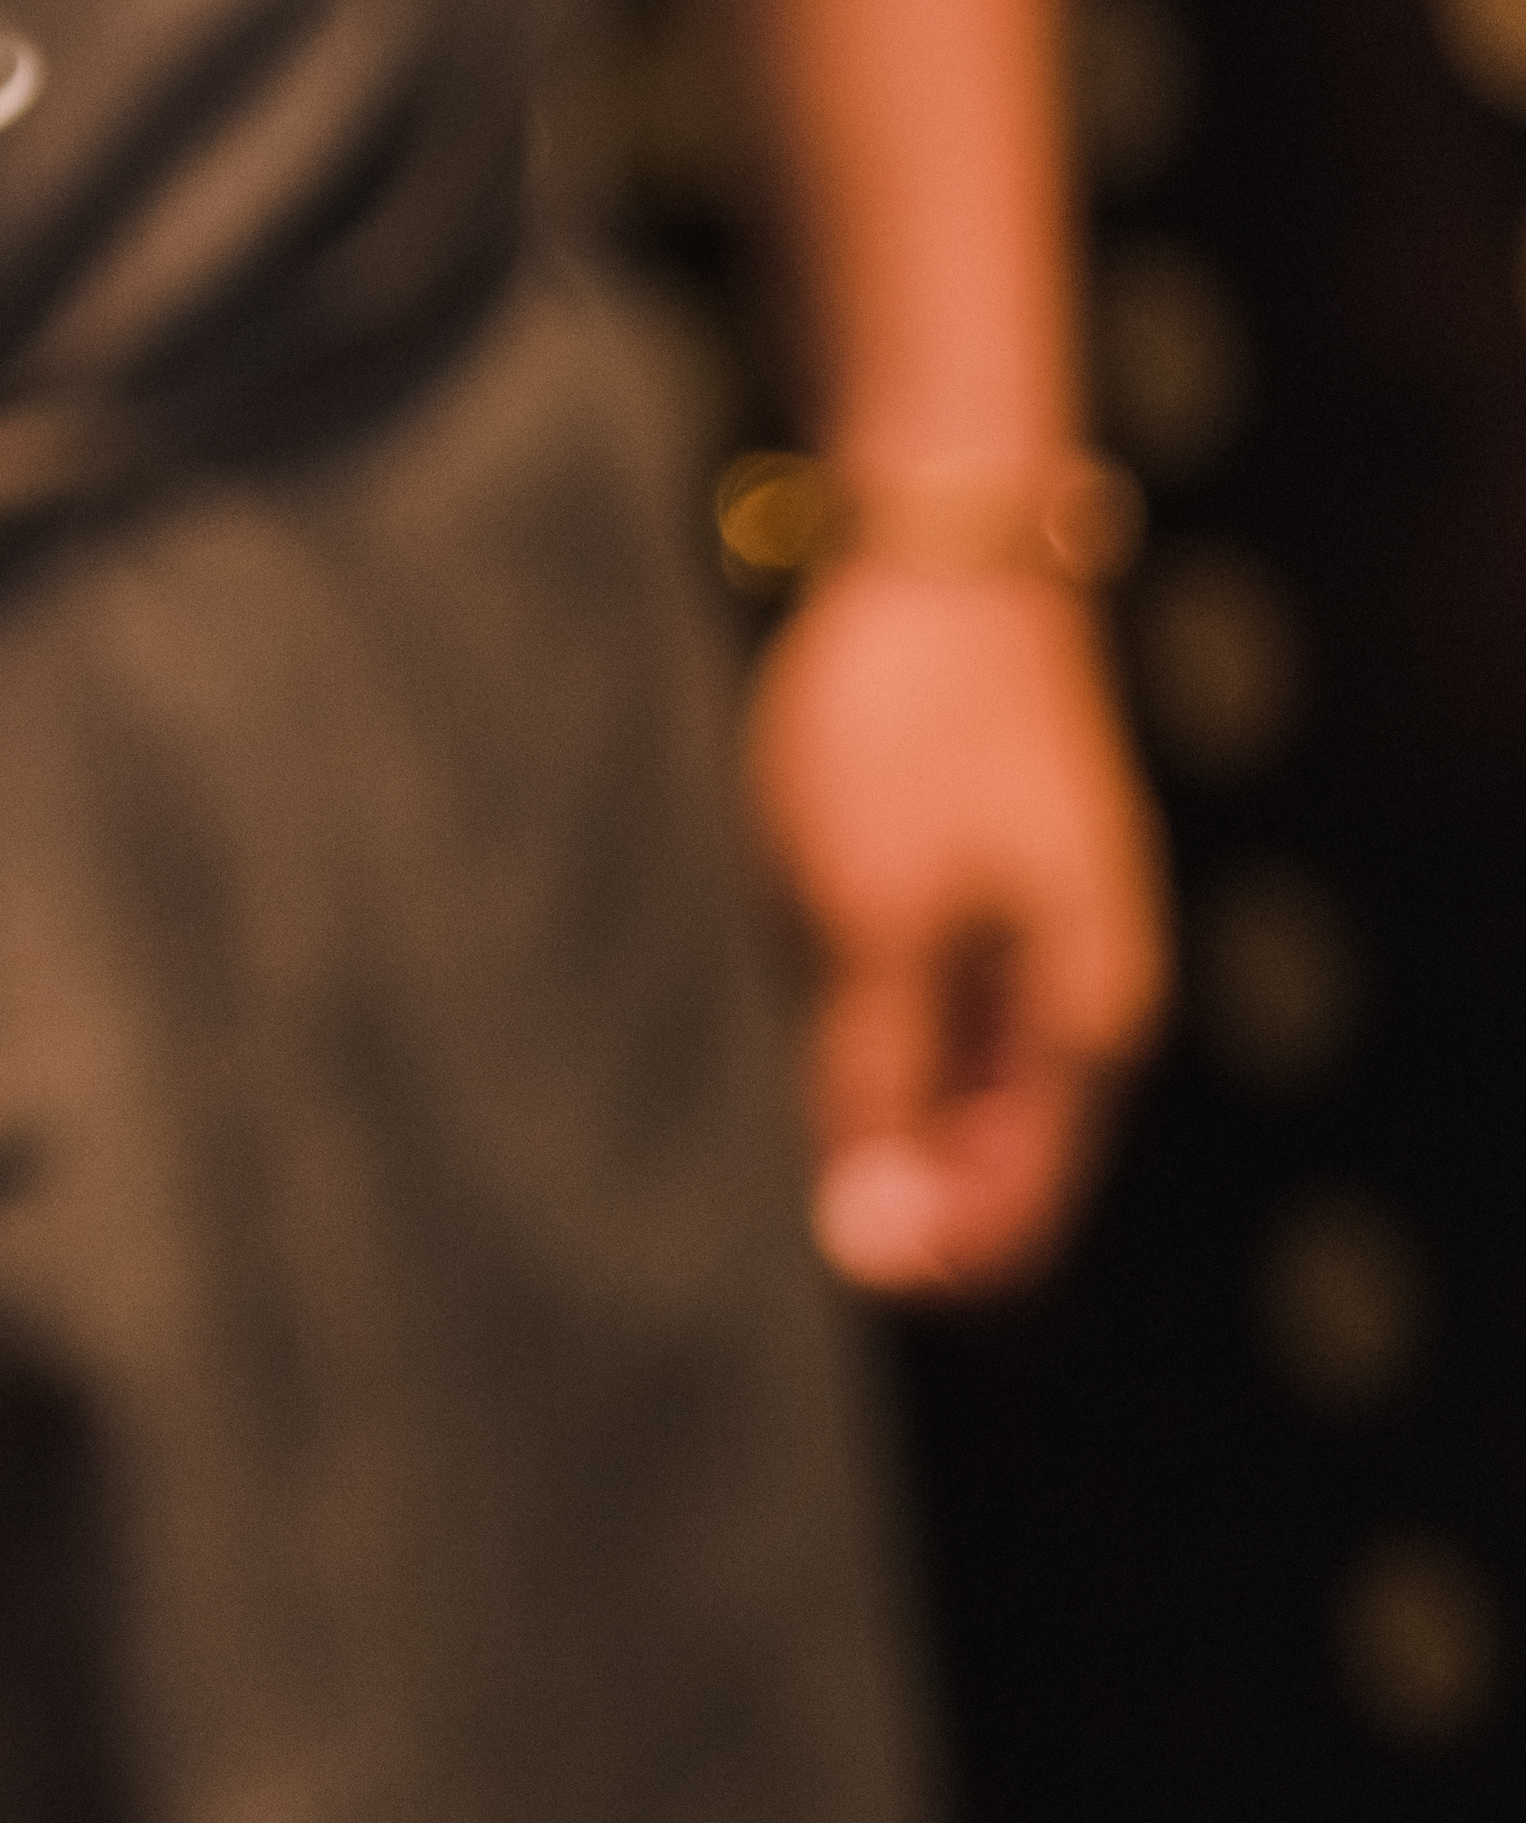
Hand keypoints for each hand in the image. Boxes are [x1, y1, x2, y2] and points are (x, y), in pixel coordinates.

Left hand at [739, 559, 1163, 1299]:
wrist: (929, 556)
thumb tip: (878, 1240)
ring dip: (854, 1122)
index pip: (1013, 1223)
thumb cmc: (905, 734)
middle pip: (980, 1170)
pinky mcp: (963, 896)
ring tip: (742, 1102)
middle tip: (752, 1194)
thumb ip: (878, 1081)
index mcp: (1080, 1026)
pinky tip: (760, 1019)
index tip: (805, 1255)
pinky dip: (843, 1040)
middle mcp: (1070, 1003)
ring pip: (937, 1099)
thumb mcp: (872, 924)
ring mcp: (1022, 947)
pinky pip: (908, 1017)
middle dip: (879, 1199)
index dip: (915, 1265)